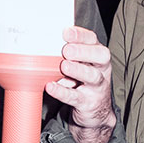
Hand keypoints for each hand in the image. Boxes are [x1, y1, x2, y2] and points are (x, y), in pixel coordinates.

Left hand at [44, 26, 116, 142]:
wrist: (95, 110)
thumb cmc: (82, 81)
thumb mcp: (78, 64)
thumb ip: (66, 53)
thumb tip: (42, 40)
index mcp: (97, 55)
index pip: (93, 41)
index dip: (81, 35)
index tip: (67, 33)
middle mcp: (101, 69)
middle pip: (100, 56)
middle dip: (83, 51)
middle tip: (67, 50)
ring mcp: (97, 87)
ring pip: (92, 76)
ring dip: (77, 70)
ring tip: (64, 66)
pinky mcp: (88, 103)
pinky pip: (76, 97)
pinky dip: (63, 92)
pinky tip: (51, 87)